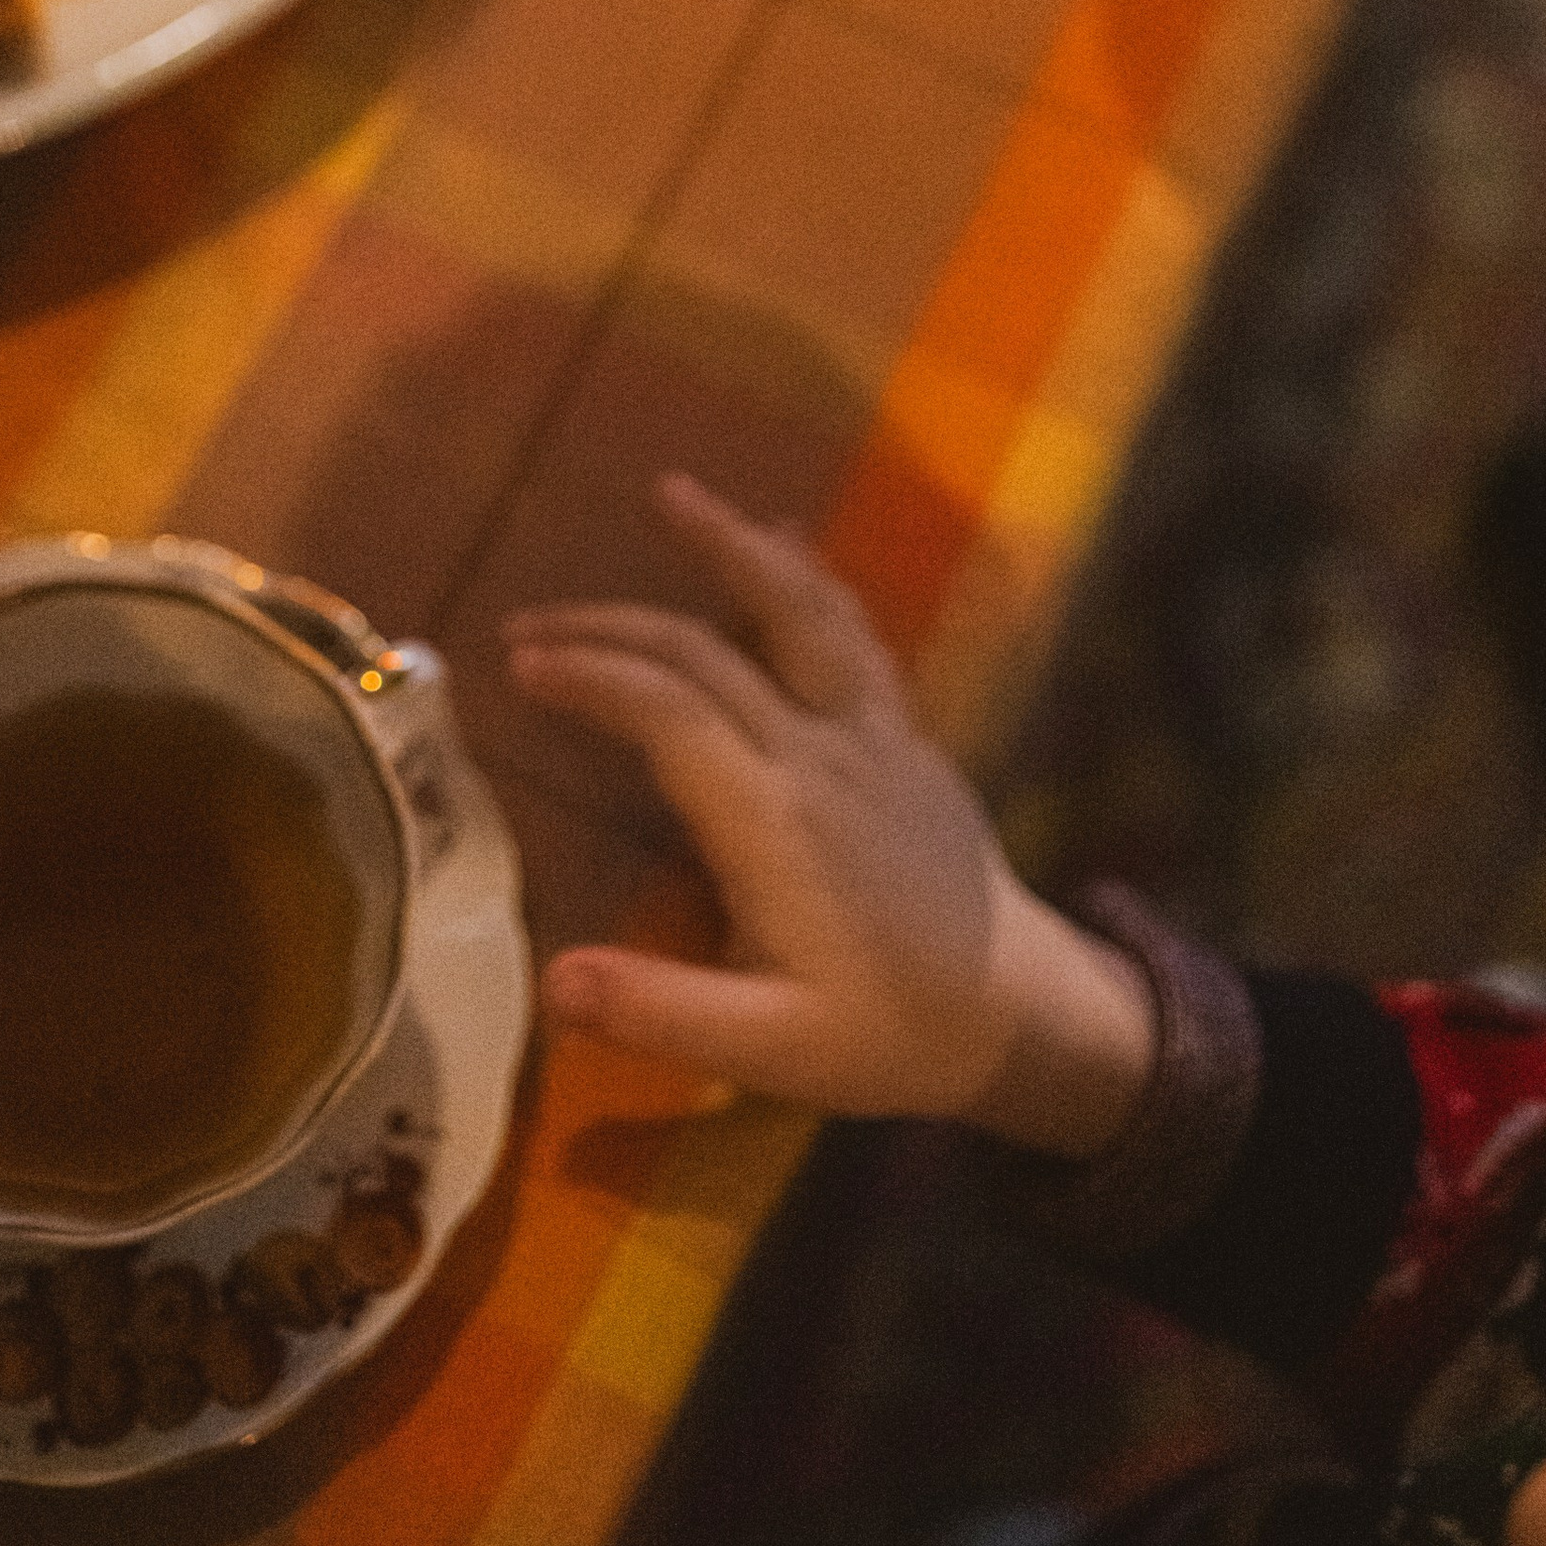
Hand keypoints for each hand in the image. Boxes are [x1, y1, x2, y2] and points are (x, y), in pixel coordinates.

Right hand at [505, 472, 1154, 1150]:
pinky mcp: (905, 734)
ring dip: (729, 546)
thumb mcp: (774, 1052)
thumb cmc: (894, 1033)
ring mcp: (872, 733)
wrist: (1028, 1014)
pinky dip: (805, 577)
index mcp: (775, 820)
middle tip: (529, 624)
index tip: (518, 664)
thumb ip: (665, 1013)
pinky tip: (782, 539)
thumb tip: (553, 982)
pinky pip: (849, 631)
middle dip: (610, 625)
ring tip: (672, 493)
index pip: (666, 713)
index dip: (589, 676)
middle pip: (704, 652)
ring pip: (797, 609)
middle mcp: (820, 753)